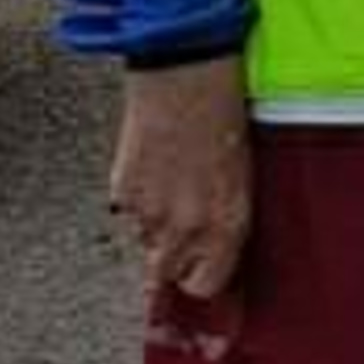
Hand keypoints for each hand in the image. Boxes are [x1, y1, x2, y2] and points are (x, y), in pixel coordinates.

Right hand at [111, 56, 252, 297]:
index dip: (202, 279)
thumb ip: (226, 221)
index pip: (207, 286)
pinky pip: (125, 215)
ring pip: (144, 243)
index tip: (203, 270)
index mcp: (228, 225)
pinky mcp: (121, 193)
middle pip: (165, 275)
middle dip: (172, 262)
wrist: (186, 78)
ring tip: (171, 187)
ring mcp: (149, 213)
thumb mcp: (242, 180)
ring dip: (154, 228)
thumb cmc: (224, 118)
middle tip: (181, 232)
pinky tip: (153, 170)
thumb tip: (213, 245)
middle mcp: (187, 228)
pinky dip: (135, 202)